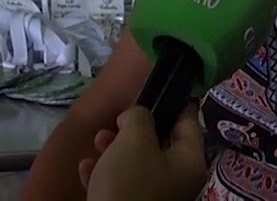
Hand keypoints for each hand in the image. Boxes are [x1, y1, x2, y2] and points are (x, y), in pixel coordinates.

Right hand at [79, 104, 208, 200]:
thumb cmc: (129, 184)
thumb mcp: (134, 140)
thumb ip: (138, 117)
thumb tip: (136, 117)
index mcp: (189, 163)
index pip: (190, 124)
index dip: (176, 103)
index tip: (164, 87)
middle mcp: (177, 182)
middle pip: (159, 145)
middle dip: (132, 130)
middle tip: (116, 121)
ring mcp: (154, 199)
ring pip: (135, 165)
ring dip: (113, 150)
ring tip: (96, 142)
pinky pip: (118, 185)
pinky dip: (102, 174)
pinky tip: (86, 167)